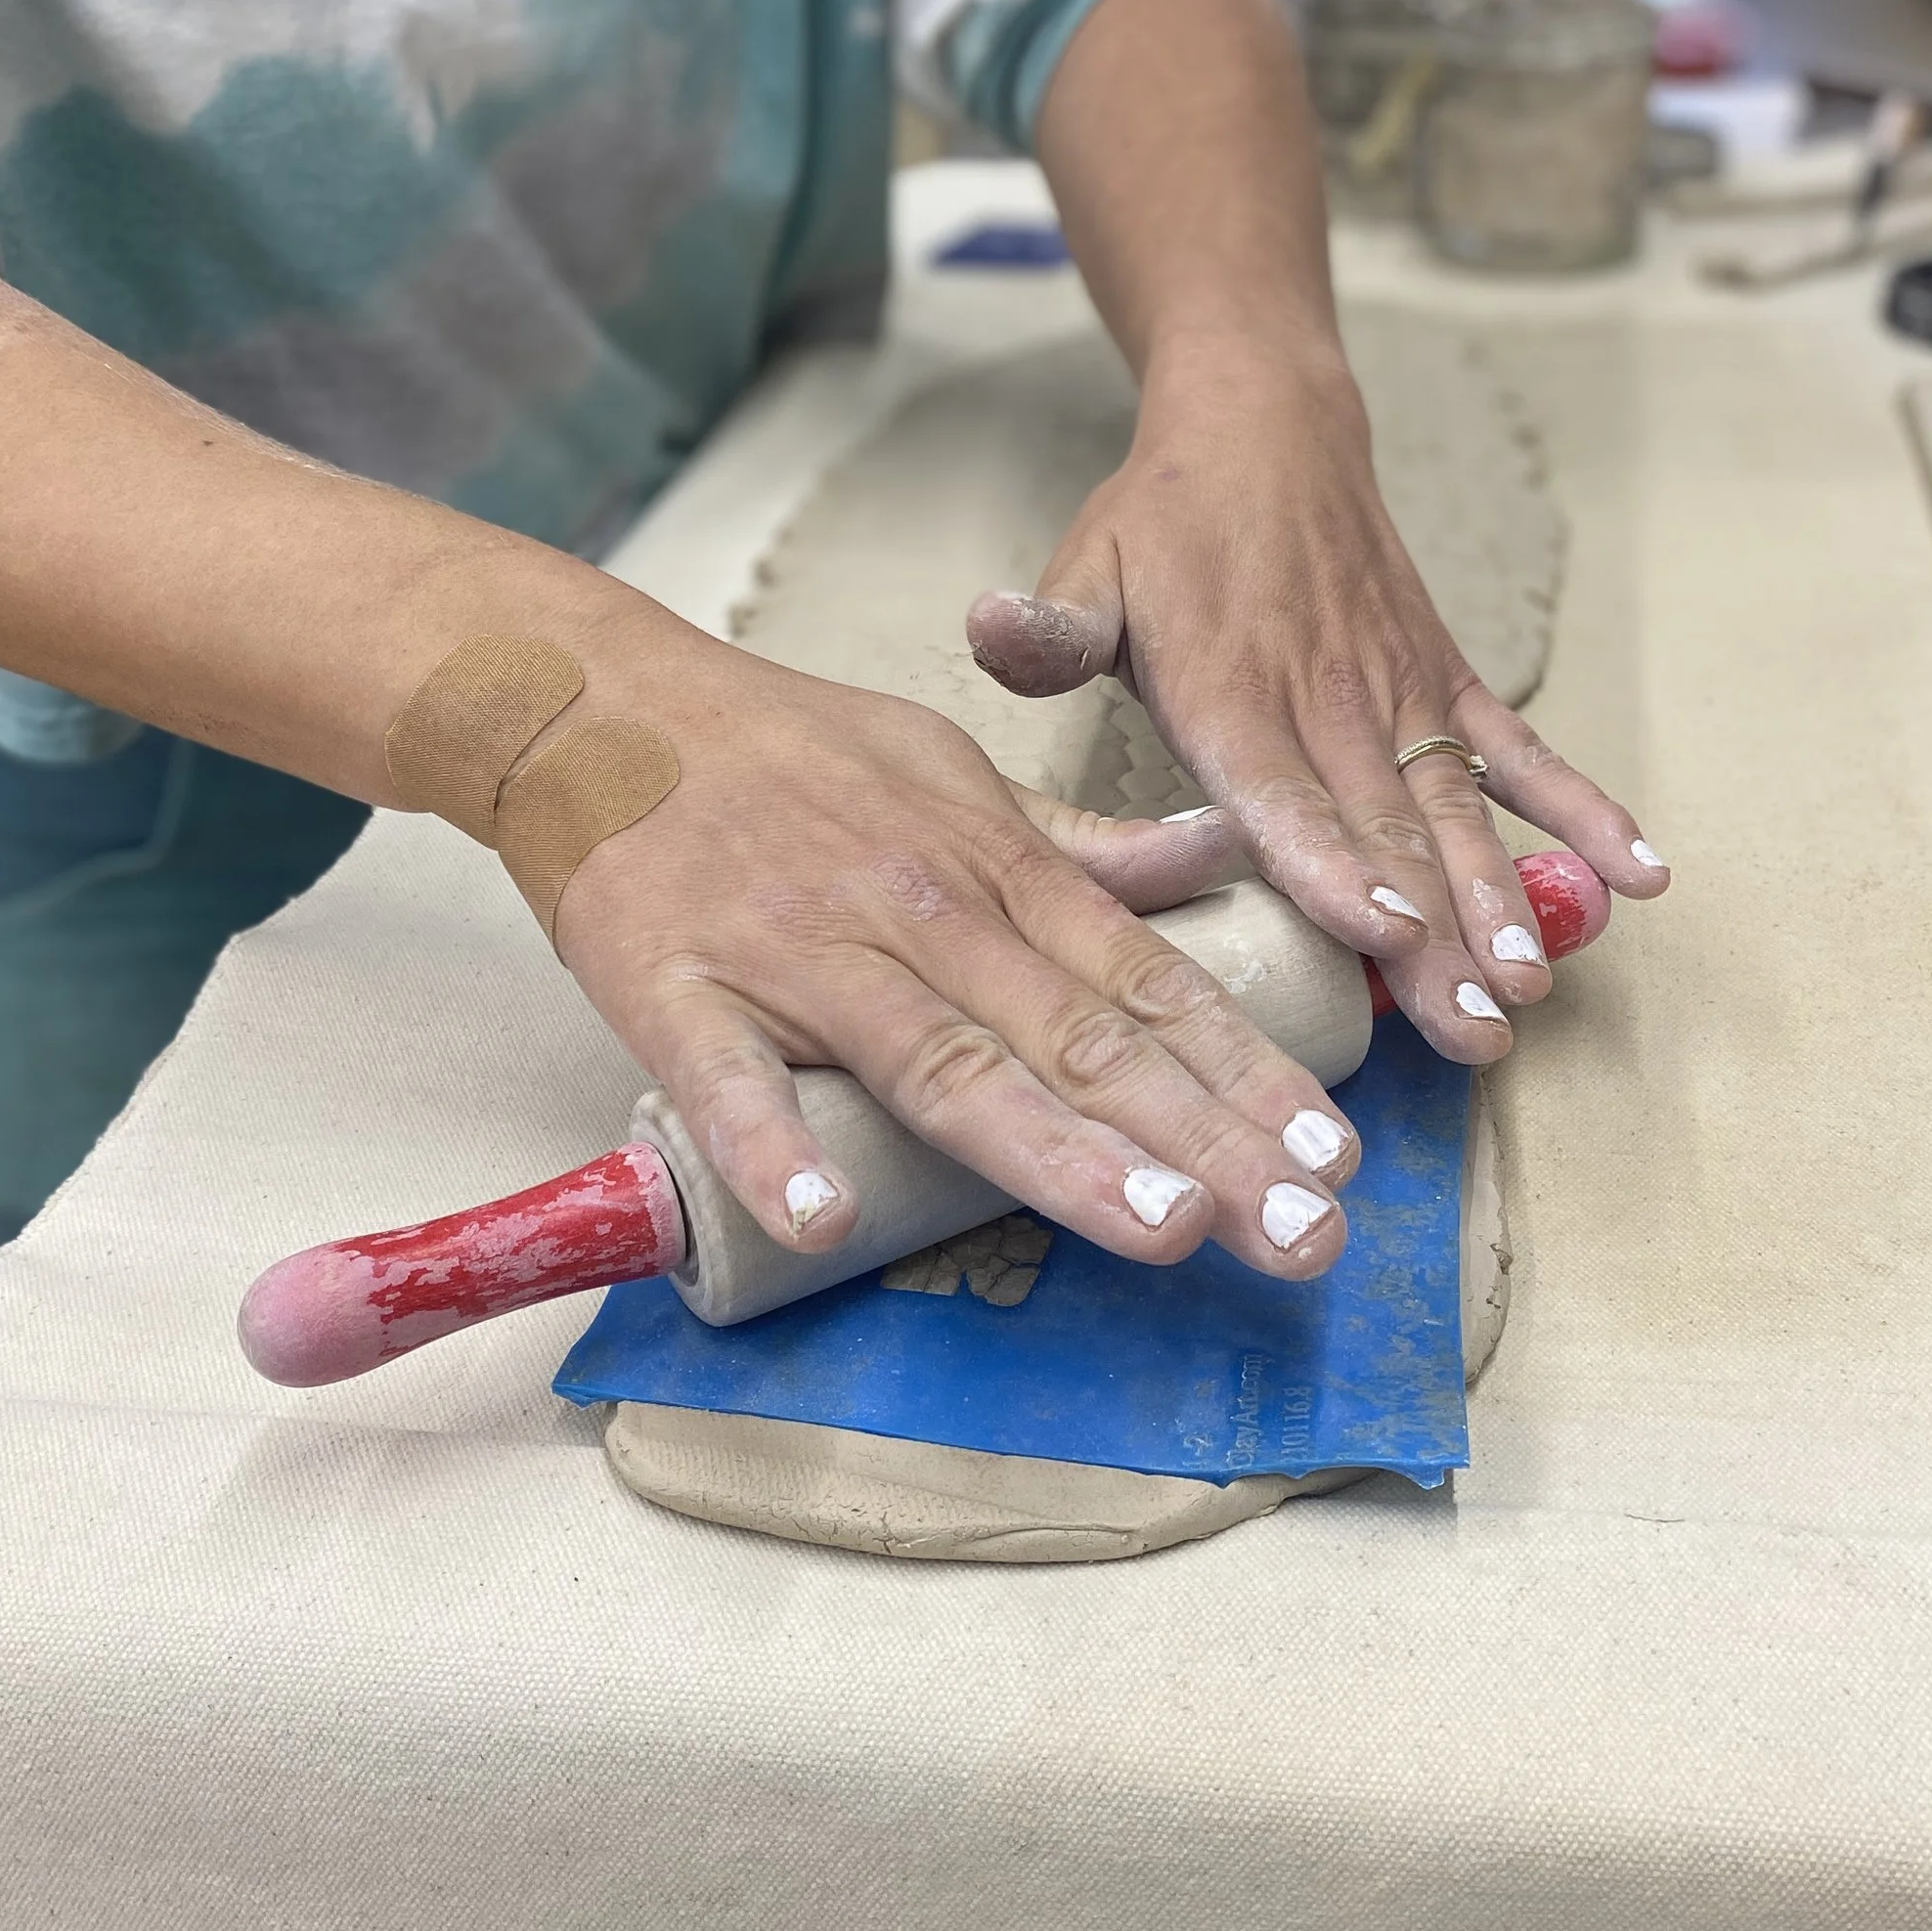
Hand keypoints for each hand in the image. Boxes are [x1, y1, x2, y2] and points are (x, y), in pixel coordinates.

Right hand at [549, 595, 1364, 1278]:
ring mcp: (796, 951)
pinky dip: (774, 1144)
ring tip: (1165, 1230)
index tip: (1336, 1149)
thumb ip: (1080, 844)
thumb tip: (1214, 855)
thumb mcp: (954, 770)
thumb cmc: (784, 752)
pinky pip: (724, 1078)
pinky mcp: (673, 986)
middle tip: (1305, 1229)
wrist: (595, 700)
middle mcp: (915, 908)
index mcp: (988, 864)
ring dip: (1058, 1152)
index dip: (1246, 1066)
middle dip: (1206, 1137)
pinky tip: (830, 1214)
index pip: (1144, 980)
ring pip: (944, 1061)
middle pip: (1079, 1037)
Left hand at [966, 337, 1668, 1068]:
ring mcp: (1399, 693)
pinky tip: (1642, 876)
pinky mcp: (1445, 681)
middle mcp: (1326, 700)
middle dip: (1436, 936)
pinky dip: (1583, 809)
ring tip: (1535, 985)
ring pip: (1455, 810)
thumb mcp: (1088, 563)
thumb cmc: (1164, 524)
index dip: (1333, 863)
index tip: (1385, 931)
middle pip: (1385, 831)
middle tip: (1475, 1027)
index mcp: (1229, 691)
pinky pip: (1520, 752)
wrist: (1264, 427)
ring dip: (1501, 899)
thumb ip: (1050, 625)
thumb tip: (990, 629)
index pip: (1284, 792)